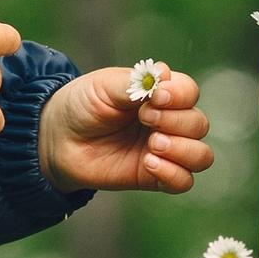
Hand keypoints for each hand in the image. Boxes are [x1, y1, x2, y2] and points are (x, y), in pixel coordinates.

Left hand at [39, 64, 214, 192]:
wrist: (57, 139)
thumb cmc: (82, 105)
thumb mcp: (104, 86)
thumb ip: (134, 84)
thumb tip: (164, 76)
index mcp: (160, 95)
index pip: (190, 92)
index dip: (181, 95)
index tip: (156, 98)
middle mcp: (168, 123)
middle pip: (199, 124)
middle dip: (175, 122)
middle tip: (144, 119)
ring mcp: (163, 151)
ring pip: (201, 155)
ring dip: (182, 149)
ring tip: (152, 145)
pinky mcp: (154, 177)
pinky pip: (184, 181)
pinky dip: (174, 173)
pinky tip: (148, 163)